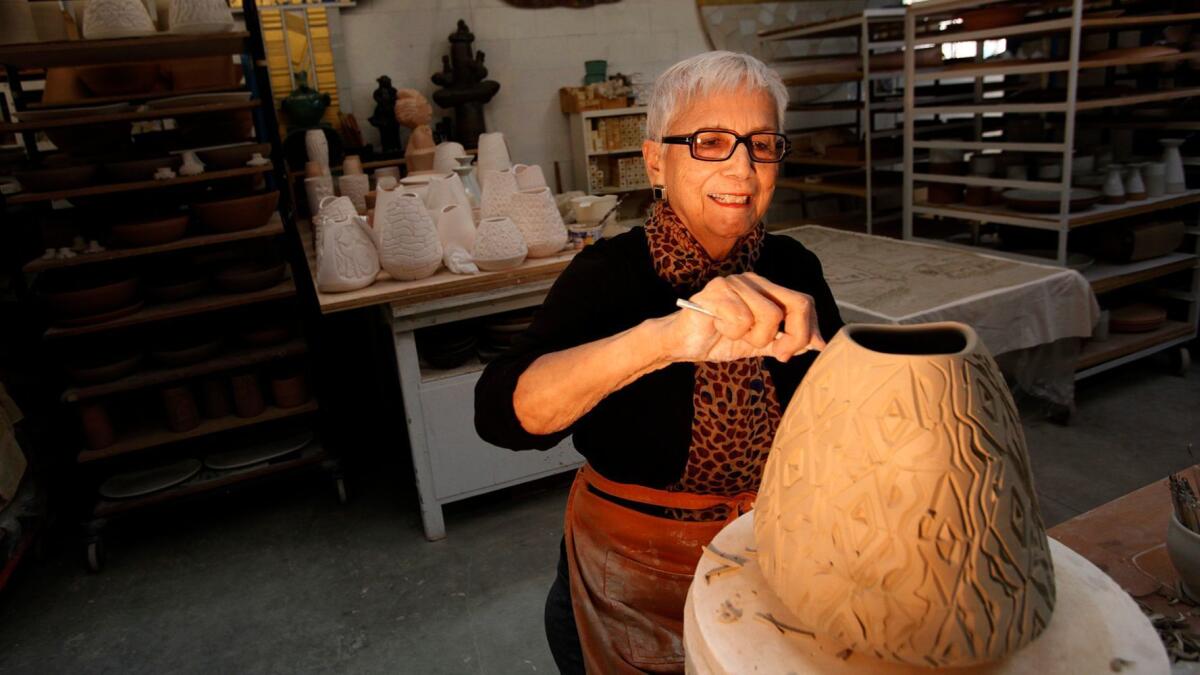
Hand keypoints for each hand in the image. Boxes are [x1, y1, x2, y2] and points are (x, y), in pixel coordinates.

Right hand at [656, 272, 826, 363]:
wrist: (680, 343)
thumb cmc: (717, 339)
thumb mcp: (758, 344)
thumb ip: (786, 342)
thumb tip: (819, 344)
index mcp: (765, 289)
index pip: (804, 302)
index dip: (808, 329)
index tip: (791, 352)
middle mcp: (754, 280)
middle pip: (798, 304)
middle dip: (794, 336)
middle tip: (778, 354)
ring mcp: (736, 282)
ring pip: (771, 316)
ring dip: (755, 338)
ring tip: (735, 336)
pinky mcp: (717, 290)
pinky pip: (743, 319)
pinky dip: (733, 333)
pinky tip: (718, 329)